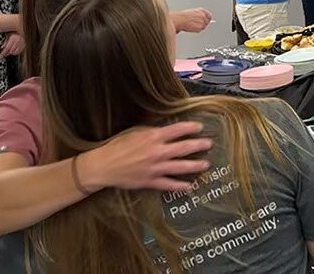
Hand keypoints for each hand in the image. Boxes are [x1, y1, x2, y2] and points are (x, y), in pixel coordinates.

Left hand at [0, 32, 23, 56]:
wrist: (19, 32)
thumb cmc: (13, 34)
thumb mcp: (7, 36)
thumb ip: (5, 42)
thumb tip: (2, 47)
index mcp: (13, 38)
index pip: (7, 47)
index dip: (4, 52)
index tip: (1, 55)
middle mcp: (18, 40)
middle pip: (11, 50)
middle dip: (7, 53)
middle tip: (4, 54)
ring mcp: (22, 43)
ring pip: (15, 52)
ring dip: (11, 53)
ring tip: (9, 52)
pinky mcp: (24, 45)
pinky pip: (19, 52)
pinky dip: (16, 52)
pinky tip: (13, 51)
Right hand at [79, 122, 212, 191]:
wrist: (104, 166)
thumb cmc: (118, 146)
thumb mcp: (135, 132)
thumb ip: (152, 131)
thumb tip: (167, 129)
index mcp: (153, 137)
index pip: (177, 130)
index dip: (191, 128)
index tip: (200, 128)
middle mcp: (157, 152)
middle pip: (184, 148)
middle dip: (199, 145)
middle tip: (209, 144)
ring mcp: (155, 168)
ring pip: (180, 167)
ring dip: (195, 166)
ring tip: (206, 164)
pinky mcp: (150, 181)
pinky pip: (169, 184)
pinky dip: (180, 186)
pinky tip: (189, 186)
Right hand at [172, 8, 212, 33]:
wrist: (180, 19)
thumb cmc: (184, 16)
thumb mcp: (193, 12)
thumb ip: (199, 15)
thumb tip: (203, 20)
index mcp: (202, 10)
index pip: (209, 16)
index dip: (208, 20)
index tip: (206, 22)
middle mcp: (203, 15)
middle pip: (207, 23)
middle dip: (203, 24)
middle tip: (196, 24)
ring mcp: (202, 21)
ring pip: (203, 27)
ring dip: (198, 27)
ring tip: (192, 25)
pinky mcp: (200, 27)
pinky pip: (199, 30)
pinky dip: (195, 30)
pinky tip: (191, 27)